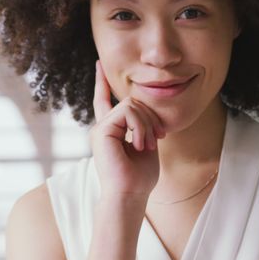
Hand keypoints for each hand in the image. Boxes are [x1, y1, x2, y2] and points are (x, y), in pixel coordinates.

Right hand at [89, 60, 165, 208]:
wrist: (130, 195)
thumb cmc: (140, 178)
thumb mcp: (147, 145)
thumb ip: (144, 126)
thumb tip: (147, 111)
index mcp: (111, 131)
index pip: (104, 101)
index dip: (102, 82)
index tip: (99, 64)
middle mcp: (102, 127)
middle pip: (131, 101)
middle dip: (150, 117)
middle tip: (158, 138)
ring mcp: (100, 129)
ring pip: (131, 105)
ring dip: (147, 124)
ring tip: (148, 145)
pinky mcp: (102, 131)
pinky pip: (127, 112)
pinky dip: (140, 126)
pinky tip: (141, 144)